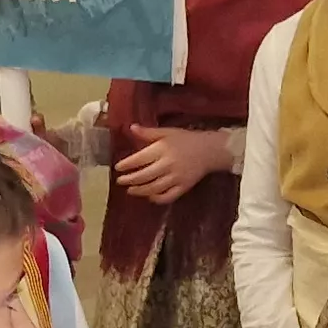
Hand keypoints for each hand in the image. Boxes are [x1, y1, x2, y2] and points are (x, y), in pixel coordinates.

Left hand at [112, 125, 230, 203]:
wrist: (209, 150)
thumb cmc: (186, 139)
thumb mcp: (167, 132)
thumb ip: (148, 132)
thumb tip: (131, 128)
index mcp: (162, 149)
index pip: (139, 159)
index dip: (126, 165)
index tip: (118, 168)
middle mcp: (168, 165)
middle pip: (144, 176)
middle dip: (129, 180)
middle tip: (120, 181)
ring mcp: (176, 178)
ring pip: (153, 189)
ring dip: (139, 191)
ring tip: (130, 190)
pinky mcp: (184, 187)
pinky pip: (167, 197)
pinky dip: (156, 199)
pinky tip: (149, 196)